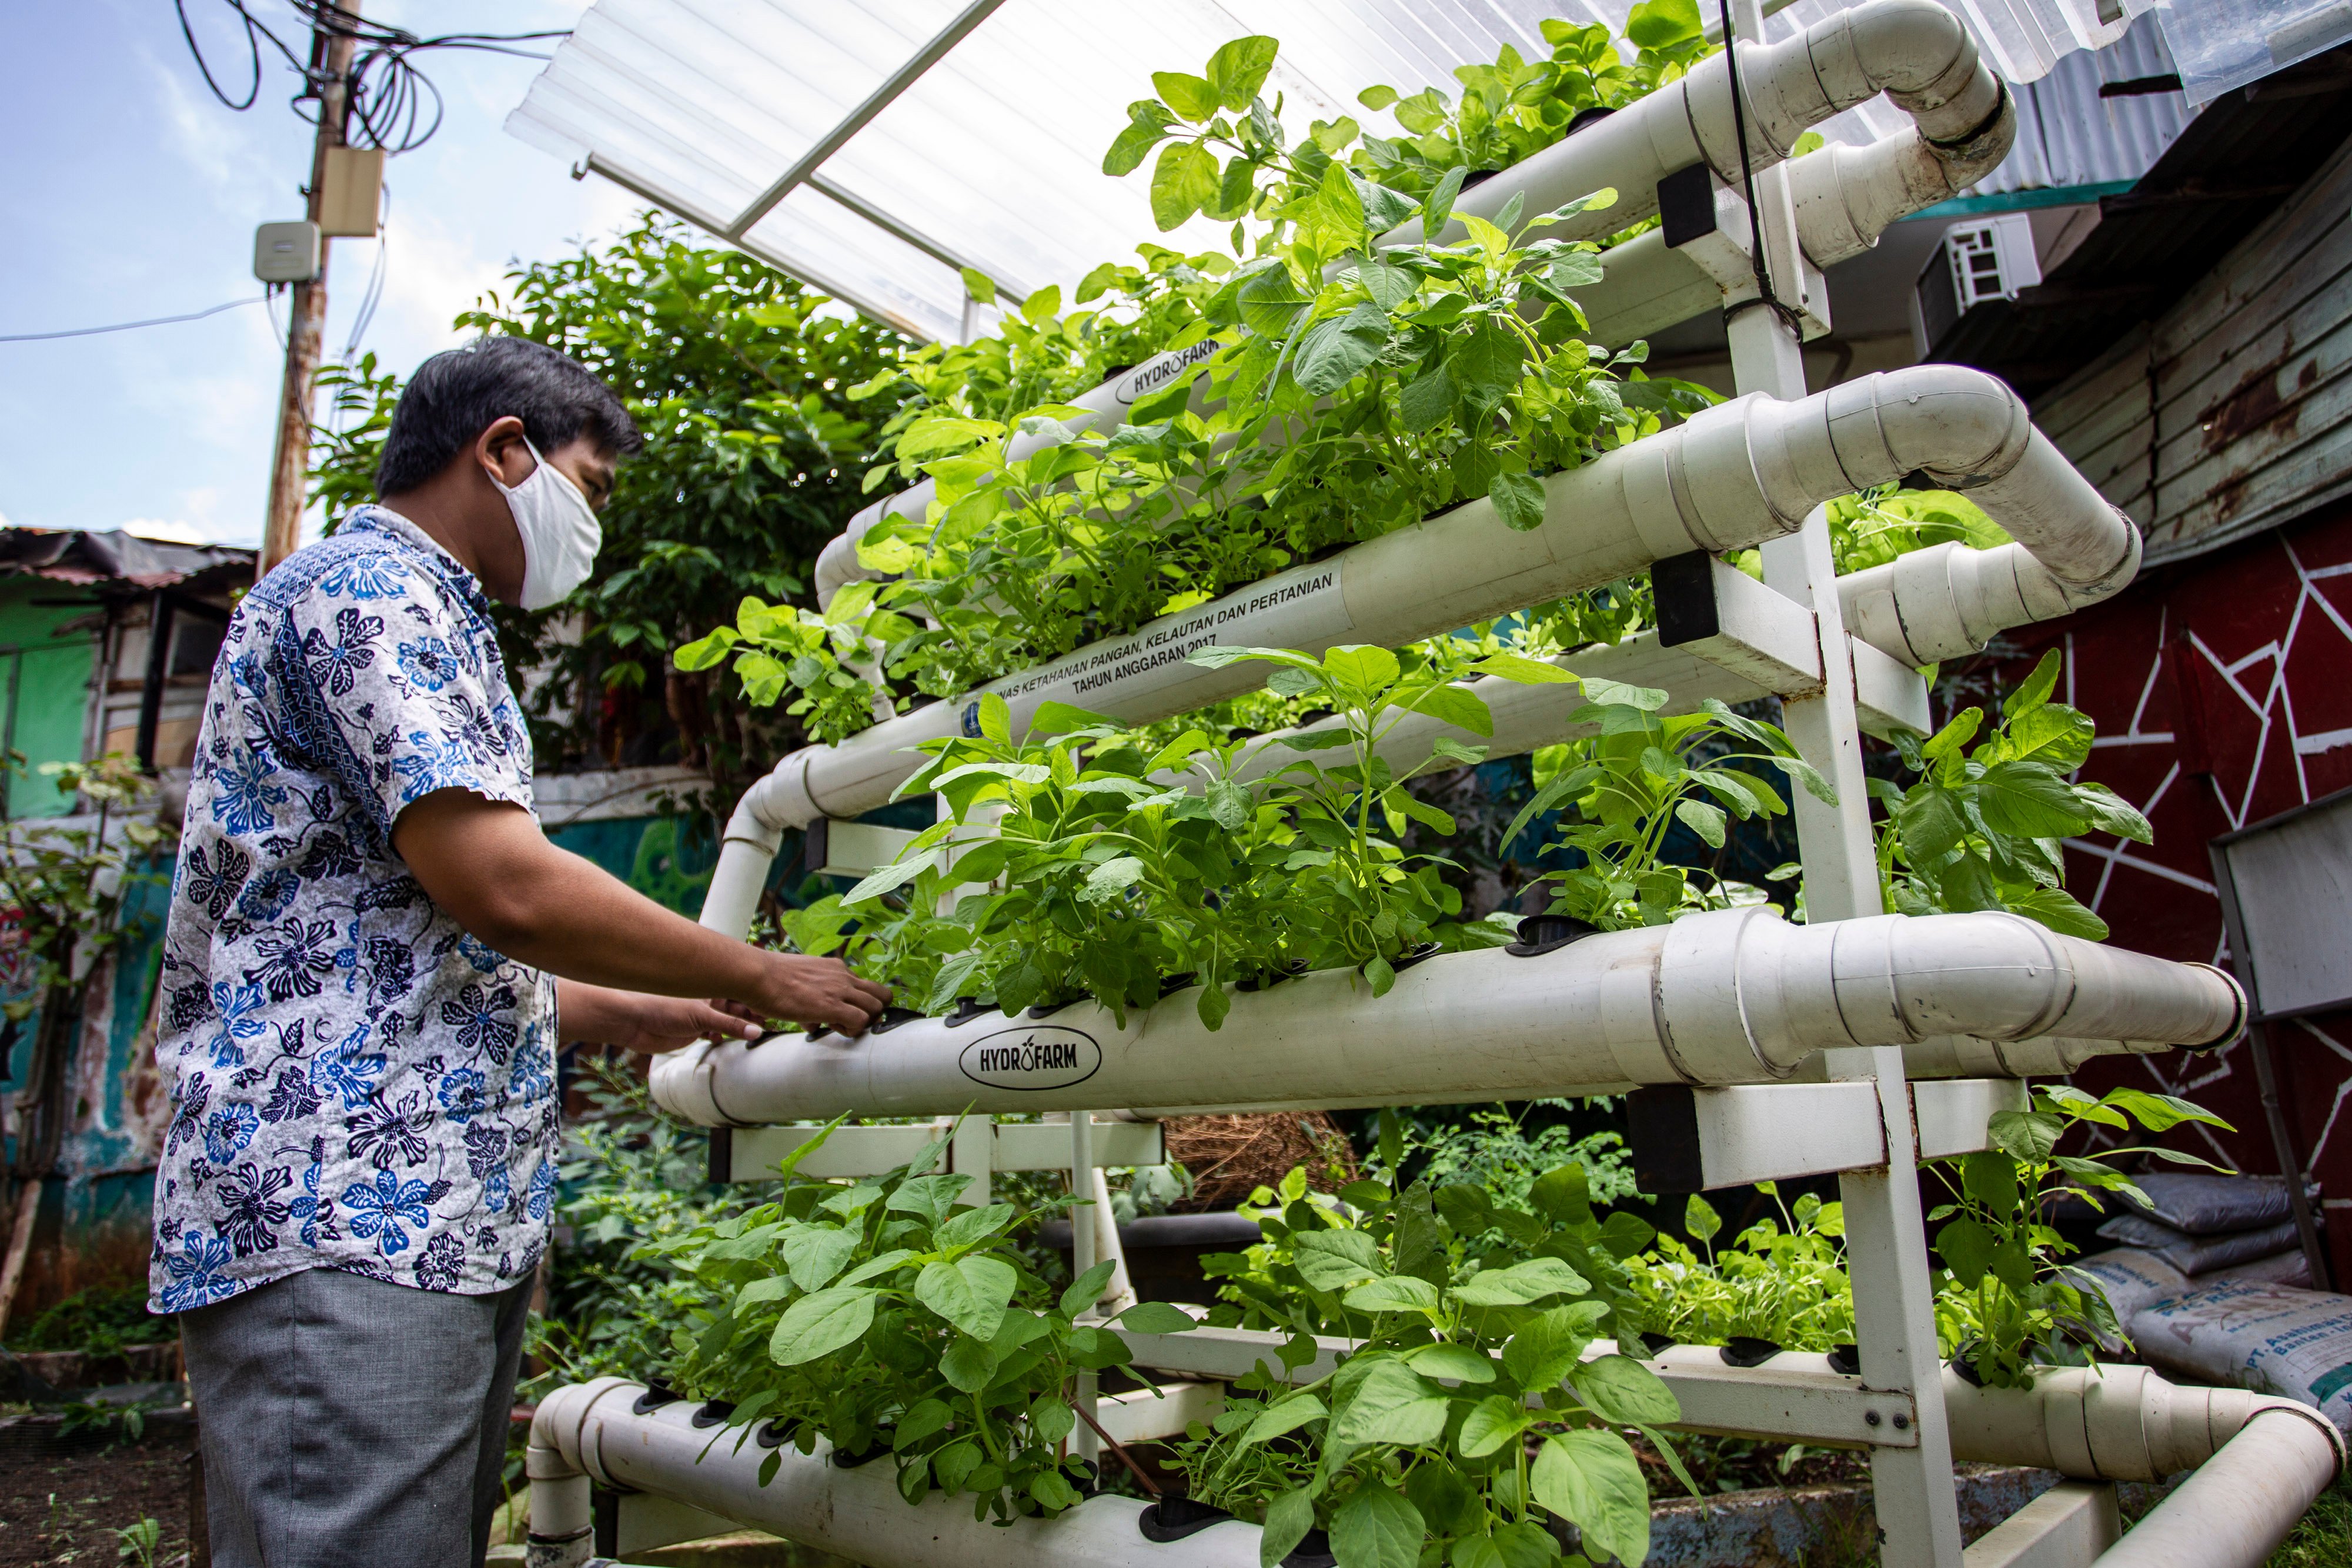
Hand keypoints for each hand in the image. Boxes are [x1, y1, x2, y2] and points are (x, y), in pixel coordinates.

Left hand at [605, 995, 765, 1054]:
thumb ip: (730, 1025)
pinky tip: (726, 1040)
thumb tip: (757, 1031)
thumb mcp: (702, 1016)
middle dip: (751, 1015)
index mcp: (710, 986)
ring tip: (753, 1034)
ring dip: (737, 1027)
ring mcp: (700, 1014)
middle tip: (767, 1025)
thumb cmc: (661, 1006)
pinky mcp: (692, 1030)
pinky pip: (714, 1032)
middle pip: (737, 1006)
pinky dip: (722, 1036)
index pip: (741, 991)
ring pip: (727, 1021)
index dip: (757, 1001)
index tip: (774, 1011)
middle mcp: (707, 998)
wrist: (631, 1022)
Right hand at [738, 951, 891, 1035]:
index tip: (846, 1012)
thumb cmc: (770, 980)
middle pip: (881, 995)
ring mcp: (840, 989)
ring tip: (841, 1026)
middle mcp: (843, 976)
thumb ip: (812, 998)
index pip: (866, 986)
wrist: (757, 975)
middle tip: (851, 1022)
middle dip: (872, 1013)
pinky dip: (854, 1030)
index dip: (861, 1003)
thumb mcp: (799, 982)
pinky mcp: (832, 1005)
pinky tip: (835, 1029)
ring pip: (877, 1008)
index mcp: (836, 968)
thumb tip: (813, 1024)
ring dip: (864, 1022)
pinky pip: (861, 1021)